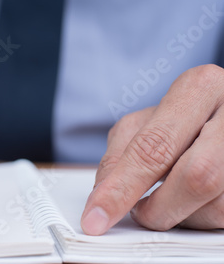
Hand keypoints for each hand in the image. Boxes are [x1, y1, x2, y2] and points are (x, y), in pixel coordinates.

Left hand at [81, 64, 223, 234]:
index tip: (95, 217)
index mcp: (199, 89)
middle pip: (197, 176)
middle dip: (157, 209)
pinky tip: (192, 202)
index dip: (121, 188)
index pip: (154, 146)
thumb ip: (122, 151)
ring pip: (217, 205)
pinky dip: (199, 217)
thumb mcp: (152, 118)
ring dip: (181, 215)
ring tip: (169, 199)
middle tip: (136, 216)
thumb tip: (103, 195)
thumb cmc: (190, 115)